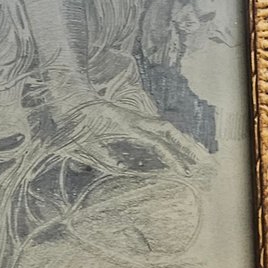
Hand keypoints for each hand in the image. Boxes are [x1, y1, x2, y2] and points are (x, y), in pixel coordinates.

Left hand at [35, 71, 204, 173]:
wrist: (68, 97)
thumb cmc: (74, 121)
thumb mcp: (83, 141)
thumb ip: (101, 155)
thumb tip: (121, 168)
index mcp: (125, 124)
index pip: (155, 141)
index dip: (171, 156)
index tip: (182, 170)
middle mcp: (133, 118)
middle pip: (167, 128)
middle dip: (184, 144)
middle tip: (199, 161)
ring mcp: (132, 117)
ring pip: (162, 126)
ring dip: (178, 140)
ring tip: (192, 155)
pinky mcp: (129, 119)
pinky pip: (153, 127)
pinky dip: (166, 138)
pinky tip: (171, 149)